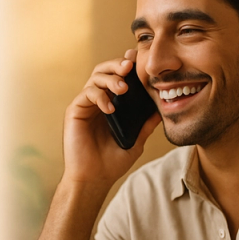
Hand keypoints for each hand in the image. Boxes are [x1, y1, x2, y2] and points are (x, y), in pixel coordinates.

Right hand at [62, 50, 161, 187]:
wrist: (95, 178)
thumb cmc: (112, 162)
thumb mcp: (136, 140)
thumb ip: (146, 124)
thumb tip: (163, 108)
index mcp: (111, 104)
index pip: (118, 77)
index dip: (126, 65)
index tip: (139, 60)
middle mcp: (97, 101)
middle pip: (104, 70)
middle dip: (117, 64)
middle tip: (130, 66)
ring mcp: (85, 105)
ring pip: (95, 78)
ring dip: (110, 78)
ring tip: (123, 88)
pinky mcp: (75, 111)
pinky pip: (87, 94)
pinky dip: (100, 97)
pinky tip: (110, 108)